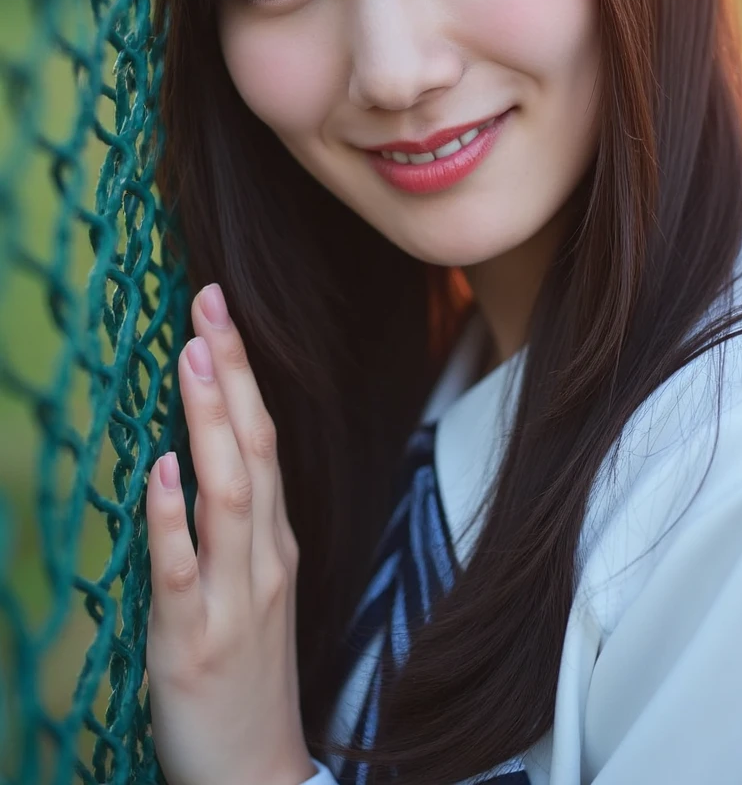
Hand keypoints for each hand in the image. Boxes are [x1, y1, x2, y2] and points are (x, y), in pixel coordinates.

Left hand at [145, 284, 315, 784]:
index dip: (243, 373)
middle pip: (255, 447)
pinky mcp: (194, 640)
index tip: (219, 311)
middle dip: (232, 372)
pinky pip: (184, 570)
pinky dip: (175, 516)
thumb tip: (196, 451)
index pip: (264, 437)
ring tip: (192, 359)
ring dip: (211, 423)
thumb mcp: (256, 587)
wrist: (256, 775)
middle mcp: (265, 556)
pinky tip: (161, 472)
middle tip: (210, 305)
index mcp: (277, 540)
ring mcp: (235, 596)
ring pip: (231, 492)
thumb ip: (236, 522)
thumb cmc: (251, 674)